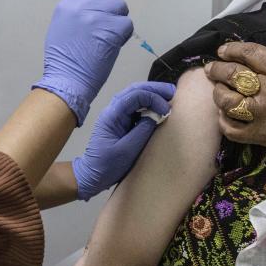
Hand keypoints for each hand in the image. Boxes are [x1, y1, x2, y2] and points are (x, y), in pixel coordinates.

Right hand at [33, 0, 133, 125]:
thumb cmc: (64, 59)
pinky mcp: (111, 29)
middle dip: (111, 9)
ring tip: (108, 37)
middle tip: (105, 27)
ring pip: (121, 7)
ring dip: (118, 22)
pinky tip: (112, 45)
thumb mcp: (61, 25)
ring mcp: (97, 16)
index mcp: (67, 3)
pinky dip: (124, 36)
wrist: (66, 79)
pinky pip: (128, 24)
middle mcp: (81, 5)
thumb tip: (95, 7)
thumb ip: (77, 11)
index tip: (98, 11)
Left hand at [72, 81, 175, 199]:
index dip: (153, 98)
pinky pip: (136, 108)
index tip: (166, 110)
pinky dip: (149, 105)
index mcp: (112, 115)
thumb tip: (155, 116)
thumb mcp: (127, 151)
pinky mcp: (122, 122)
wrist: (92, 176)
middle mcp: (113, 111)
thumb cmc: (106, 166)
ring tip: (169, 97)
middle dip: (155, 89)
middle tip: (173, 92)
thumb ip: (142, 131)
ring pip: (135, 97)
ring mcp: (117, 116)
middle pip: (135, 90)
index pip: (134, 96)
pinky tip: (159, 109)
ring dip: (152, 95)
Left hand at [204, 42, 265, 179]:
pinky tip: (225, 113)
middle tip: (211, 68)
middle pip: (233, 75)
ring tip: (219, 89)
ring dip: (218, 93)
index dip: (232, 50)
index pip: (249, 54)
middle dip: (217, 69)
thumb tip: (253, 59)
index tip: (223, 51)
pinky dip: (223, 119)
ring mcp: (262, 115)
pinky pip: (230, 128)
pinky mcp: (259, 135)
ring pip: (226, 101)